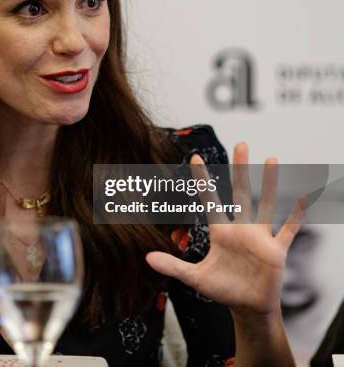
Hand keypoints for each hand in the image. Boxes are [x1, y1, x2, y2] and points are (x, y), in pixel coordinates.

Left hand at [146, 142, 306, 315]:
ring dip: (270, 184)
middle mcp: (240, 229)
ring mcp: (260, 238)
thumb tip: (147, 258)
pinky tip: (302, 198)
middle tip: (241, 143)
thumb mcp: (195, 277)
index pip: (210, 200)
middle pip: (241, 193)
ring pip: (265, 205)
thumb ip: (173, 266)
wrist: (247, 307)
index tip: (196, 158)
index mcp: (220, 232)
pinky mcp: (276, 251)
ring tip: (271, 159)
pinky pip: (288, 230)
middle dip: (241, 169)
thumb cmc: (223, 289)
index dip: (203, 180)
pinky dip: (296, 216)